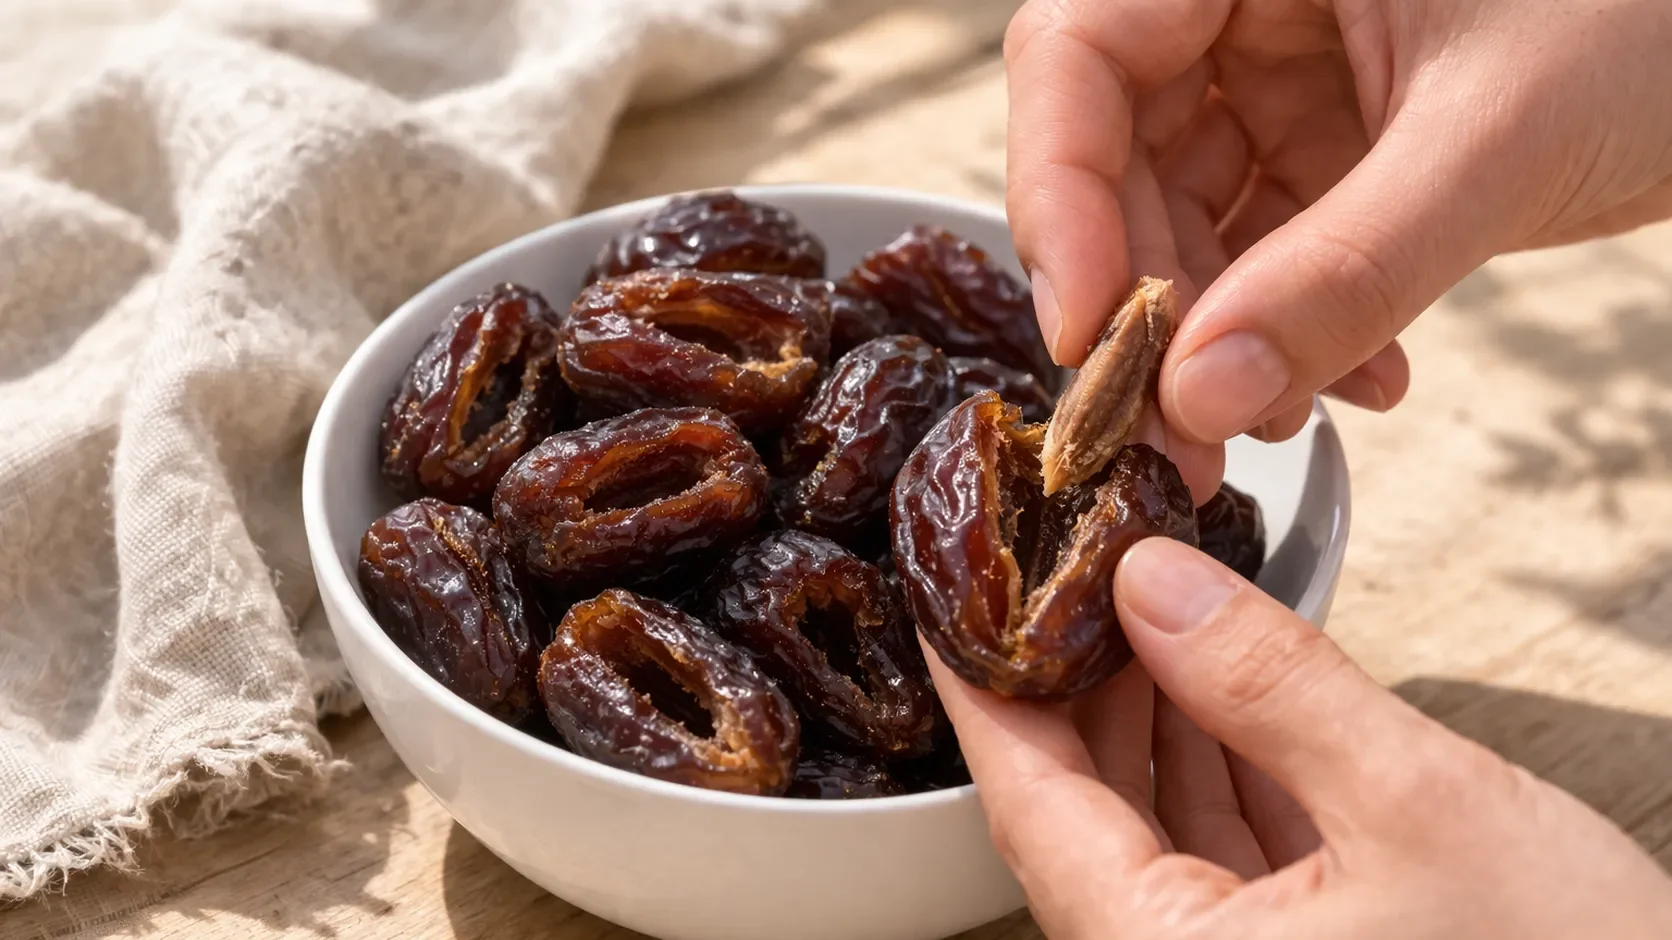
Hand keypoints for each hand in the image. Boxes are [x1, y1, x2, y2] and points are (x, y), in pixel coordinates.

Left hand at [927, 537, 1671, 938]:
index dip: (985, 693)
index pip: (1029, 809)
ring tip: (1143, 599)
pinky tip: (1228, 678)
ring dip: (1154, 712)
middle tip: (1063, 565)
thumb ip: (1273, 688)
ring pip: (1157, 825)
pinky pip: (1228, 849)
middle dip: (1076, 683)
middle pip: (1084, 811)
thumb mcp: (1419, 809)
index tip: (950, 597)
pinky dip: (1225, 760)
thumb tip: (1150, 583)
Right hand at [1005, 0, 1671, 460]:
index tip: (1089, 335)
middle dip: (1151, 301)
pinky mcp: (1330, 129)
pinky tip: (1357, 377)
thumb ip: (1344, 271)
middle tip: (1174, 430)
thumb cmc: (1671, 11)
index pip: (1076, 53)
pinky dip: (1294, 320)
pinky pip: (1266, 237)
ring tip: (1275, 417)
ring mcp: (1284, 63)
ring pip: (1184, 209)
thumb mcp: (1496, 138)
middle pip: (1118, 149)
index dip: (1061, 195)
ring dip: (1219, 331)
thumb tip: (1197, 397)